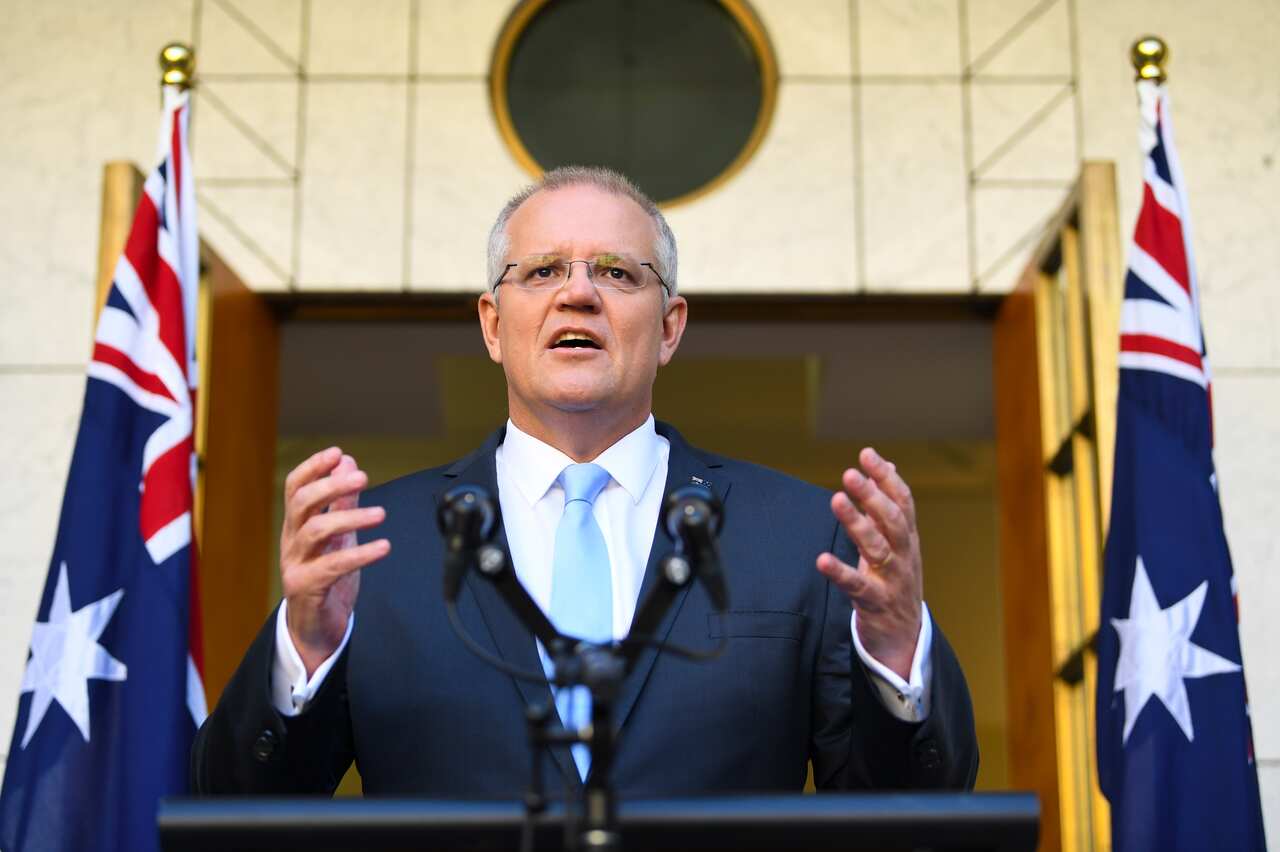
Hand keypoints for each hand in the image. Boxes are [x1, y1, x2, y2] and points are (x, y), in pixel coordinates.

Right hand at [280, 447, 389, 677]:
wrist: (314, 628)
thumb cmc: (326, 577)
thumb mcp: (338, 536)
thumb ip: (343, 502)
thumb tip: (348, 463)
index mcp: (297, 525)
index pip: (295, 488)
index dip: (313, 468)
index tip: (337, 453)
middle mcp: (292, 541)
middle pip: (302, 504)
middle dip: (331, 486)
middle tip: (362, 477)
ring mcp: (296, 565)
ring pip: (315, 532)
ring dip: (350, 518)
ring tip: (380, 514)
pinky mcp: (307, 588)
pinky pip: (331, 567)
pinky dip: (359, 555)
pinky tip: (383, 548)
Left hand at [815, 447, 922, 680]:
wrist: (905, 636)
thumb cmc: (895, 580)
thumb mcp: (897, 542)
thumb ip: (889, 506)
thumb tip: (887, 466)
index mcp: (907, 537)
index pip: (902, 501)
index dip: (886, 477)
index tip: (866, 454)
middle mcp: (904, 555)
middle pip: (891, 521)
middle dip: (872, 495)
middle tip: (849, 474)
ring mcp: (891, 579)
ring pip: (877, 548)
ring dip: (857, 523)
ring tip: (837, 500)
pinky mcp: (875, 602)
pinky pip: (856, 586)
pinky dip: (839, 572)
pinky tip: (822, 560)